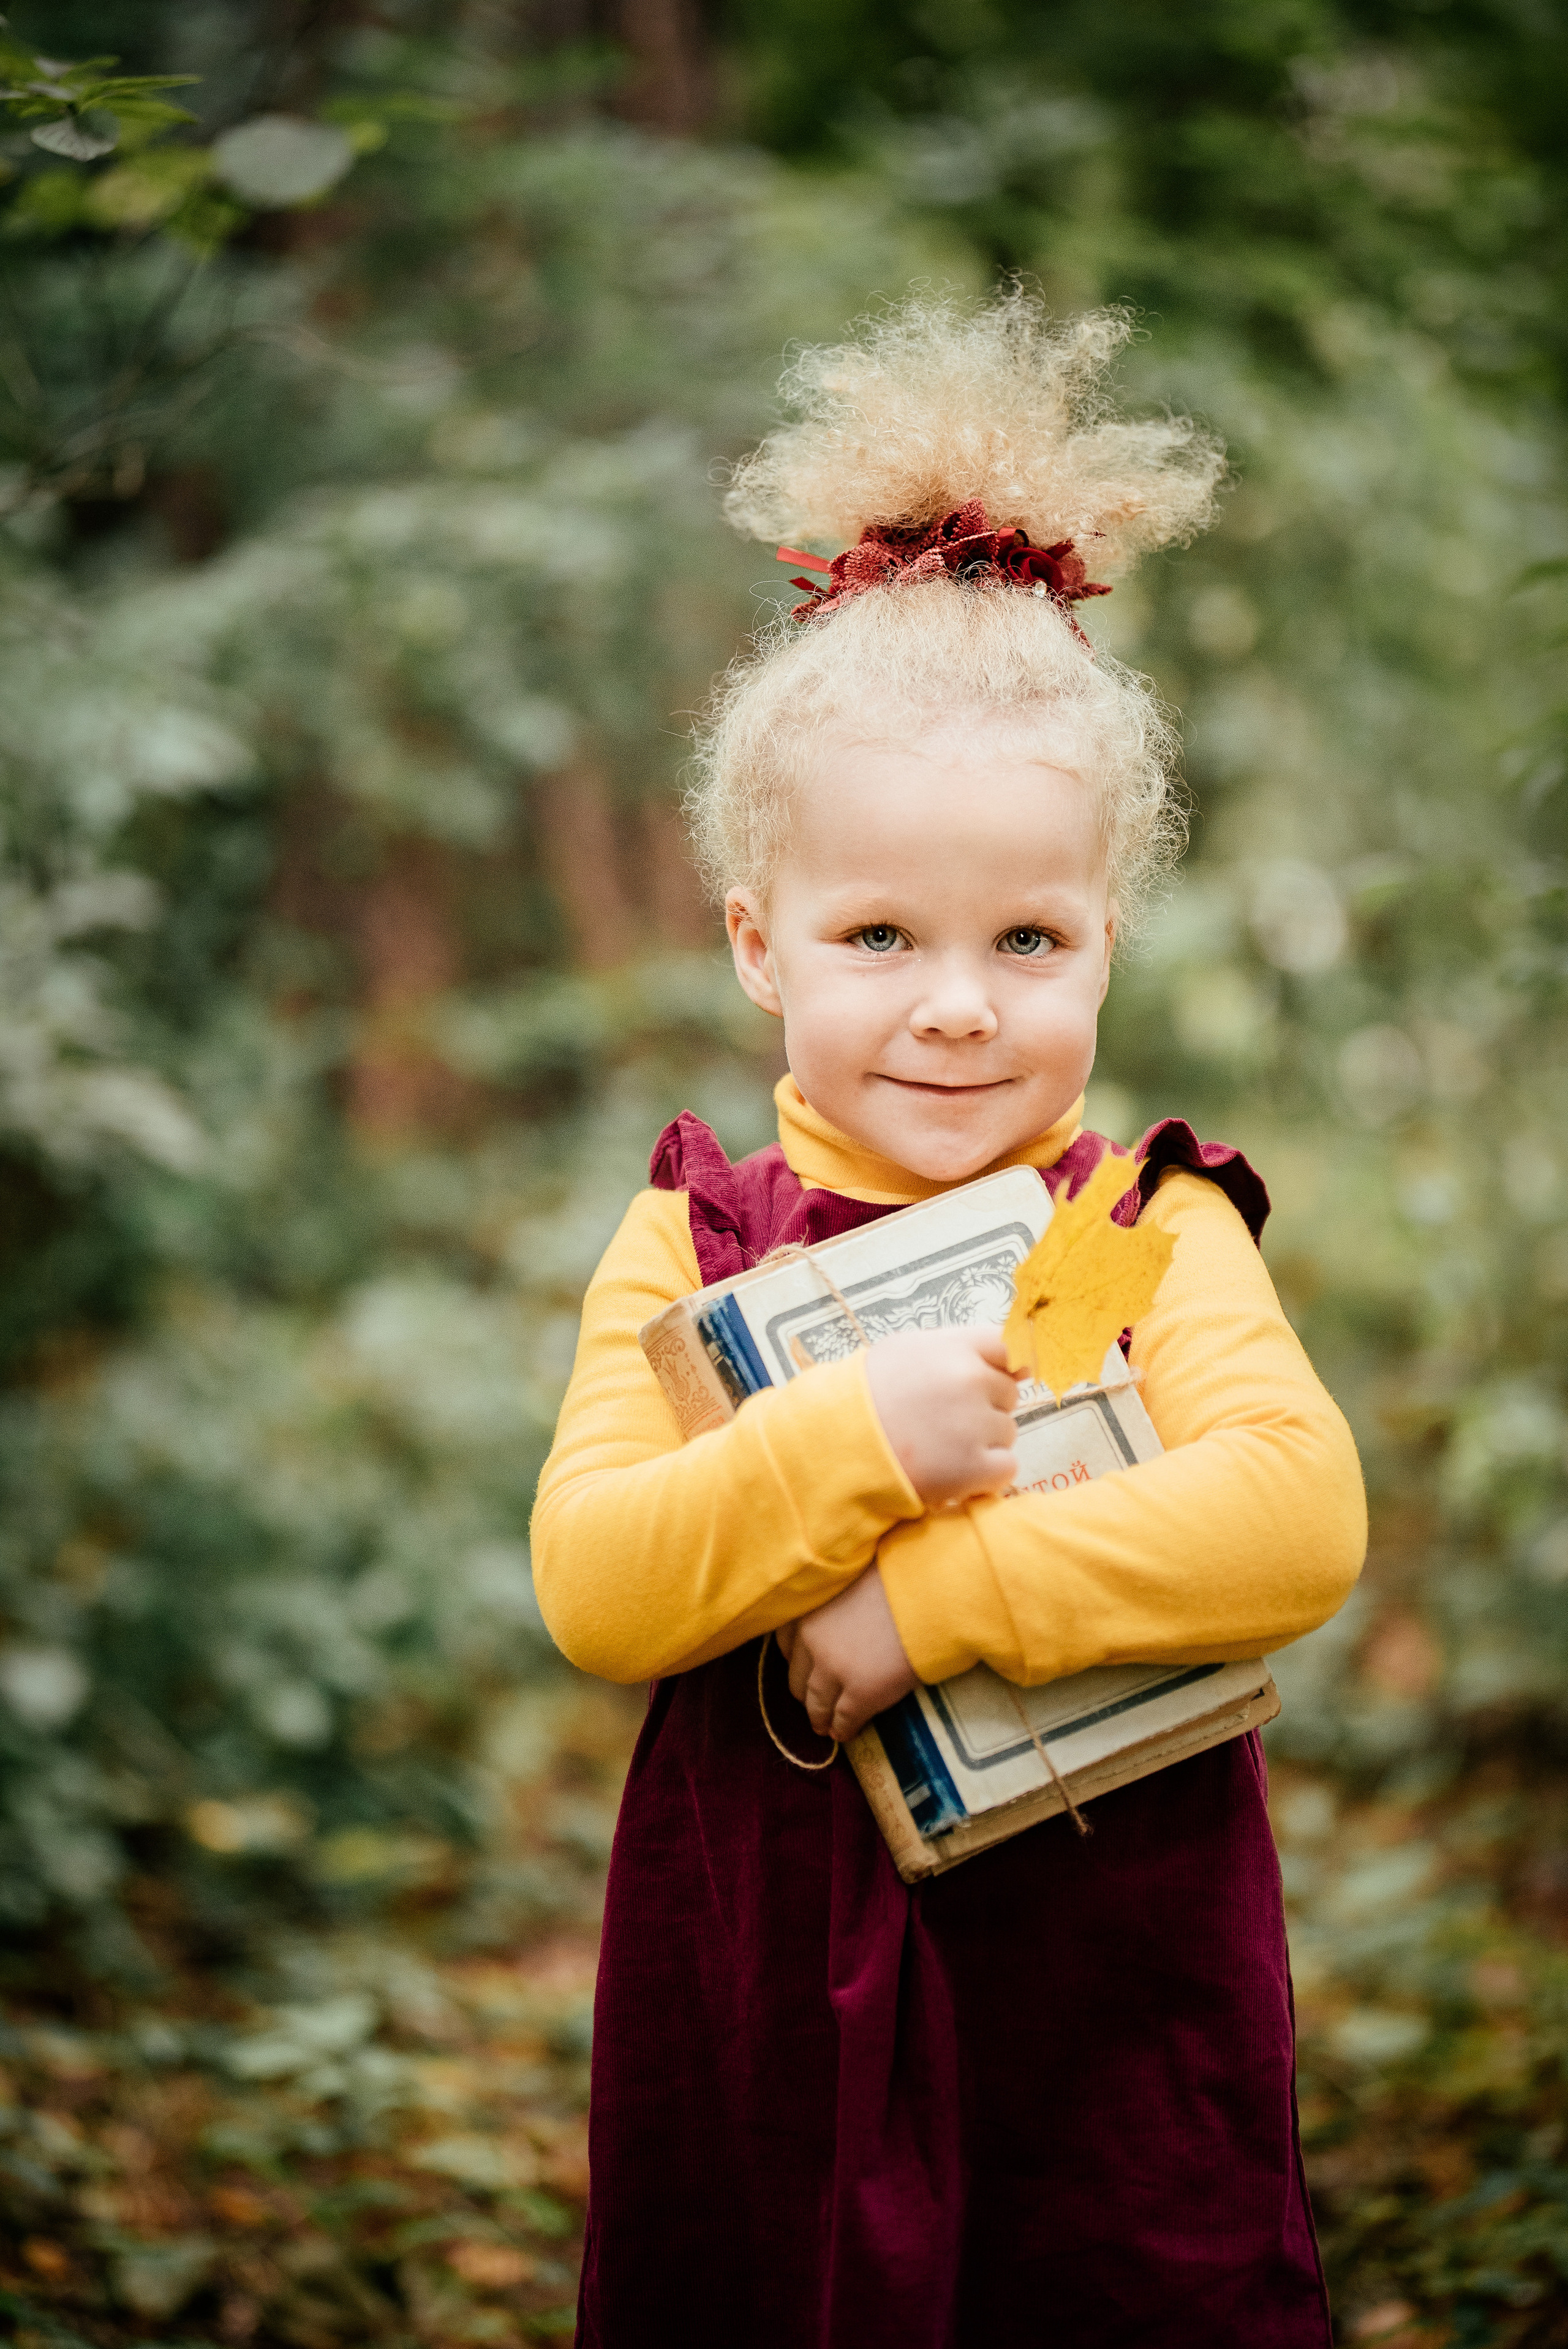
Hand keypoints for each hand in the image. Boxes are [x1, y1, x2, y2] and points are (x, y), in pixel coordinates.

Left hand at [777, 1569, 917, 1742]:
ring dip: (819, 1718)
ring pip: (816, 1704)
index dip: (796, 1660)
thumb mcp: (852, 1580)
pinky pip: (844, 1719)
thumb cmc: (899, 1577)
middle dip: (806, 1693)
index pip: (785, 1644)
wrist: (931, 1594)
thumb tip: (839, 1622)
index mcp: (808, 1609)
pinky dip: (843, 1730)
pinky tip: (846, 1733)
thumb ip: (836, 1602)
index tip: (806, 1668)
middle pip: (796, 1678)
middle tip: (816, 1702)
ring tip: (826, 1726)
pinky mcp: (860, 1693)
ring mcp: (833, 1669)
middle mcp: (811, 1640)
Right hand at [864, 1326, 1019, 1507]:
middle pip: (1007, 1394)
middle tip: (941, 1421)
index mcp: (954, 1348)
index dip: (991, 1370)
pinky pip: (1006, 1468)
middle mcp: (970, 1381)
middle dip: (984, 1408)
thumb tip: (1020, 1366)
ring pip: (1007, 1432)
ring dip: (983, 1442)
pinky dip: (985, 1475)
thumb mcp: (907, 1351)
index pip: (1005, 1349)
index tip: (970, 1387)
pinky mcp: (976, 1468)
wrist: (837, 1447)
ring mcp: (975, 1426)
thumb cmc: (868, 1396)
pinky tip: (952, 1470)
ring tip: (938, 1447)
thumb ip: (959, 1349)